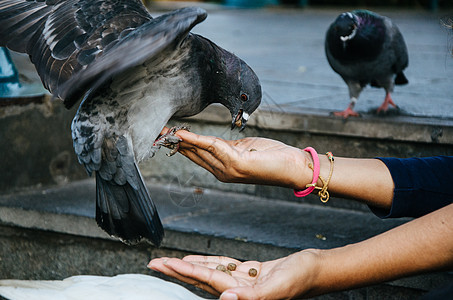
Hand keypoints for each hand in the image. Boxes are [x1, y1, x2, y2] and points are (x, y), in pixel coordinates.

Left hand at [148, 250, 319, 299]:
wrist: (317, 271)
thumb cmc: (302, 280)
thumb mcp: (278, 288)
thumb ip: (252, 297)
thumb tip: (224, 299)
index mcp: (241, 294)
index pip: (205, 280)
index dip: (182, 271)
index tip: (162, 263)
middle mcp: (237, 290)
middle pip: (200, 278)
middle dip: (176, 271)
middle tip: (154, 262)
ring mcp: (243, 282)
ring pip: (210, 272)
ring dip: (189, 266)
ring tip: (170, 261)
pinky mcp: (250, 274)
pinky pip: (225, 267)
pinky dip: (210, 261)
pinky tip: (198, 259)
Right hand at [170, 129, 310, 189]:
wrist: (294, 167)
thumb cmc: (273, 157)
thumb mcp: (245, 149)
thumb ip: (227, 147)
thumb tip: (212, 142)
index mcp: (223, 169)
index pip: (197, 155)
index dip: (181, 144)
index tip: (167, 134)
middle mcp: (222, 172)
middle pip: (193, 154)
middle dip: (176, 142)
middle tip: (159, 131)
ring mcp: (228, 170)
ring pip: (198, 150)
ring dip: (181, 139)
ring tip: (166, 130)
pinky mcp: (236, 164)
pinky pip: (211, 146)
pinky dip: (196, 138)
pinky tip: (184, 133)